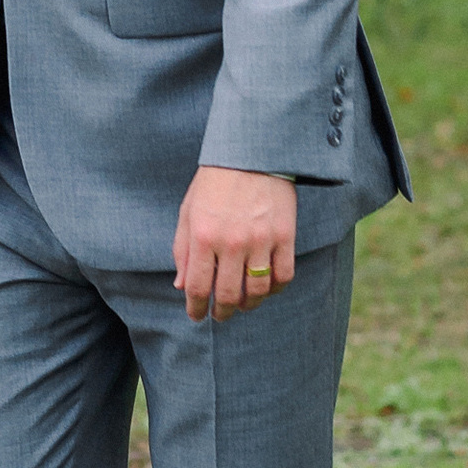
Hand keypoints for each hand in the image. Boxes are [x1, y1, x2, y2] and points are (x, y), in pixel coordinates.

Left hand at [172, 166, 296, 322]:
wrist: (252, 152)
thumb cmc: (214, 182)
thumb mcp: (189, 211)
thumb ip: (183, 250)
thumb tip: (182, 286)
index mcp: (203, 235)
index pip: (198, 286)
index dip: (196, 307)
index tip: (196, 316)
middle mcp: (231, 241)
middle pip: (227, 294)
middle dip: (222, 312)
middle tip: (220, 316)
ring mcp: (261, 240)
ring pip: (257, 291)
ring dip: (248, 305)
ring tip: (243, 305)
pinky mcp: (285, 235)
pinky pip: (283, 276)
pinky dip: (274, 289)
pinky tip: (266, 289)